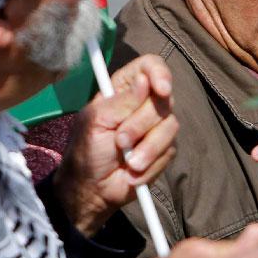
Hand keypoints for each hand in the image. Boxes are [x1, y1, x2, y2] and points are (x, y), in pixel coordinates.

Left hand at [55, 54, 177, 235]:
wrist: (92, 190)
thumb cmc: (87, 152)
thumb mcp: (96, 122)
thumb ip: (121, 101)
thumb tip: (145, 79)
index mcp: (123, 90)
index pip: (149, 66)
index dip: (159, 73)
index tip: (161, 89)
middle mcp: (143, 104)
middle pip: (163, 99)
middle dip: (141, 124)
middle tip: (119, 140)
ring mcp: (156, 126)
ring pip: (170, 125)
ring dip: (146, 147)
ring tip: (126, 160)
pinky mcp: (165, 149)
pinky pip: (170, 149)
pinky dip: (149, 163)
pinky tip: (133, 170)